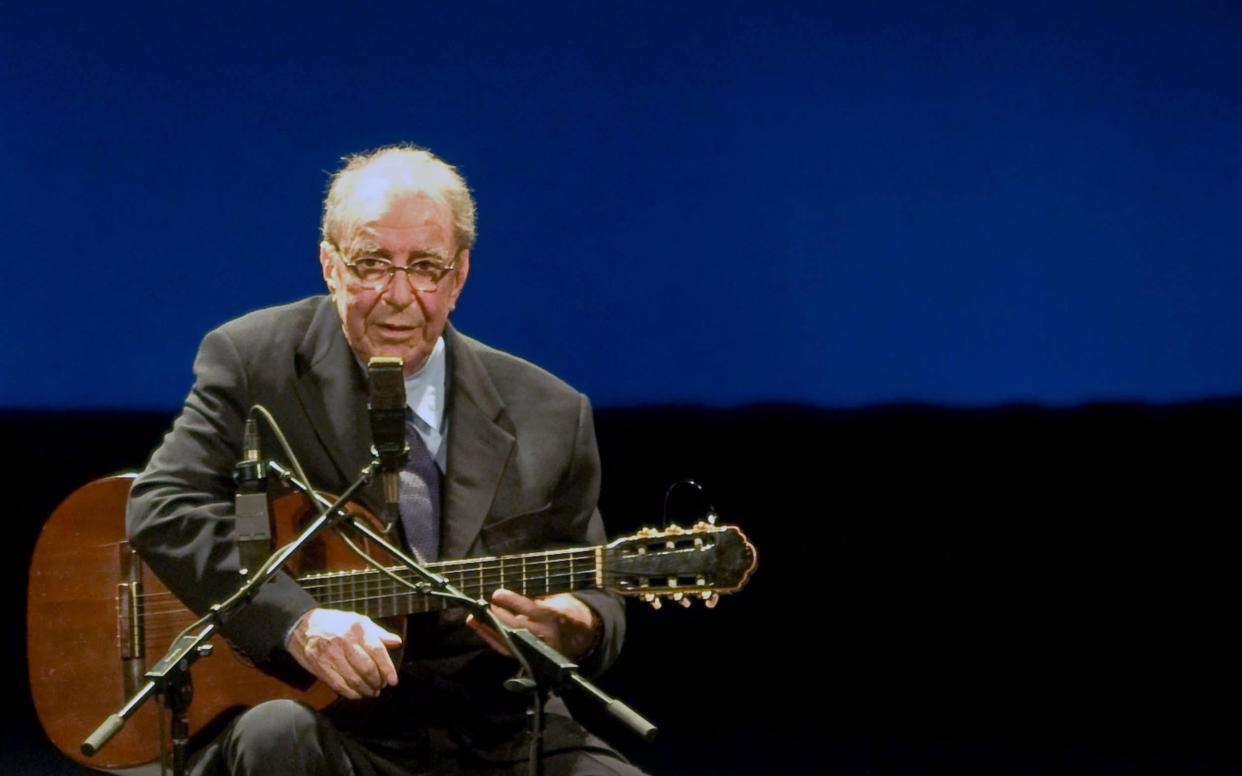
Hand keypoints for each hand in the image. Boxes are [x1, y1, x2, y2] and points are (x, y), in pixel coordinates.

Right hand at [286, 608, 400, 699]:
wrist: (302, 625)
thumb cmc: (334, 622)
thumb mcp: (357, 620)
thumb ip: (378, 633)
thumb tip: (396, 642)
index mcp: (357, 628)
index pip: (378, 652)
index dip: (388, 669)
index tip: (393, 681)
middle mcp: (345, 641)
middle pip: (367, 669)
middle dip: (377, 682)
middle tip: (381, 686)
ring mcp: (331, 655)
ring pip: (354, 680)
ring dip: (366, 690)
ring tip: (372, 692)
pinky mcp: (320, 667)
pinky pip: (339, 686)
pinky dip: (351, 694)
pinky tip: (358, 694)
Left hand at [466, 589, 599, 658]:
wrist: (581, 636)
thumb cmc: (565, 611)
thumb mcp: (558, 599)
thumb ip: (538, 598)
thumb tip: (513, 590)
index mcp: (552, 615)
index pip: (530, 608)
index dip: (513, 601)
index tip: (497, 593)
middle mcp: (543, 633)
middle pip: (516, 627)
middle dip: (497, 616)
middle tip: (481, 606)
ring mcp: (536, 647)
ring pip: (509, 640)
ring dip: (489, 629)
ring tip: (473, 618)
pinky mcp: (530, 656)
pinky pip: (508, 650)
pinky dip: (492, 639)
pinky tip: (480, 629)